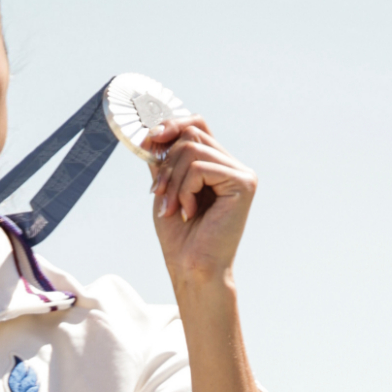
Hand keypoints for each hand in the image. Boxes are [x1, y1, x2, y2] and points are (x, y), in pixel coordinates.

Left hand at [142, 116, 256, 283]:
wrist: (191, 267)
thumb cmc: (180, 234)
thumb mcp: (165, 188)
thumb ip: (164, 160)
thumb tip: (154, 132)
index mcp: (217, 164)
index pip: (197, 124)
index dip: (171, 125)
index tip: (148, 142)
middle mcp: (233, 165)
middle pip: (192, 134)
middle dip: (165, 162)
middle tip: (158, 193)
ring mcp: (241, 173)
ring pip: (192, 150)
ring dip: (172, 180)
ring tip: (172, 207)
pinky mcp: (243, 183)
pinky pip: (201, 168)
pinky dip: (185, 189)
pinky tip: (189, 211)